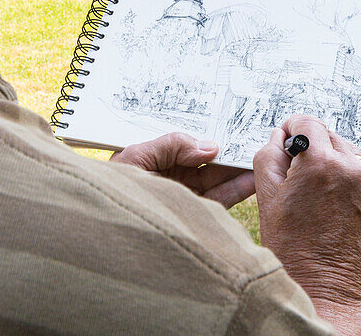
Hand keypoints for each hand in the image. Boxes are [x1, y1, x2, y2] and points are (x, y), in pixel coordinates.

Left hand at [110, 132, 254, 207]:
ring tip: (256, 158)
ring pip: (217, 182)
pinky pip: (218, 202)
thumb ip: (172, 145)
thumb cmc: (113, 191)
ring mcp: (183, 199)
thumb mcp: (137, 157)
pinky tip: (250, 180)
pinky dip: (236, 191)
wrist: (103, 230)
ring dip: (238, 171)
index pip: (190, 146)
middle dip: (229, 153)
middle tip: (251, 142)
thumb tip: (209, 146)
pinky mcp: (192, 217)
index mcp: (157, 162)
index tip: (232, 130)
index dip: (210, 139)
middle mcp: (172, 180)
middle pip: (208, 164)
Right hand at [253, 115, 360, 334]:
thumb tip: (278, 138)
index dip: (290, 128)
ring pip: (342, 149)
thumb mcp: (267, 198)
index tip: (284, 142)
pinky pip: (354, 170)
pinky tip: (324, 198)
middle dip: (308, 144)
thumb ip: (269, 156)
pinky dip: (339, 173)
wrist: (326, 290)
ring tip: (309, 187)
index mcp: (321, 163)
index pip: (306, 121)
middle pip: (326, 133)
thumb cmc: (294, 251)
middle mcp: (348, 167)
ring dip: (326, 157)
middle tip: (292, 171)